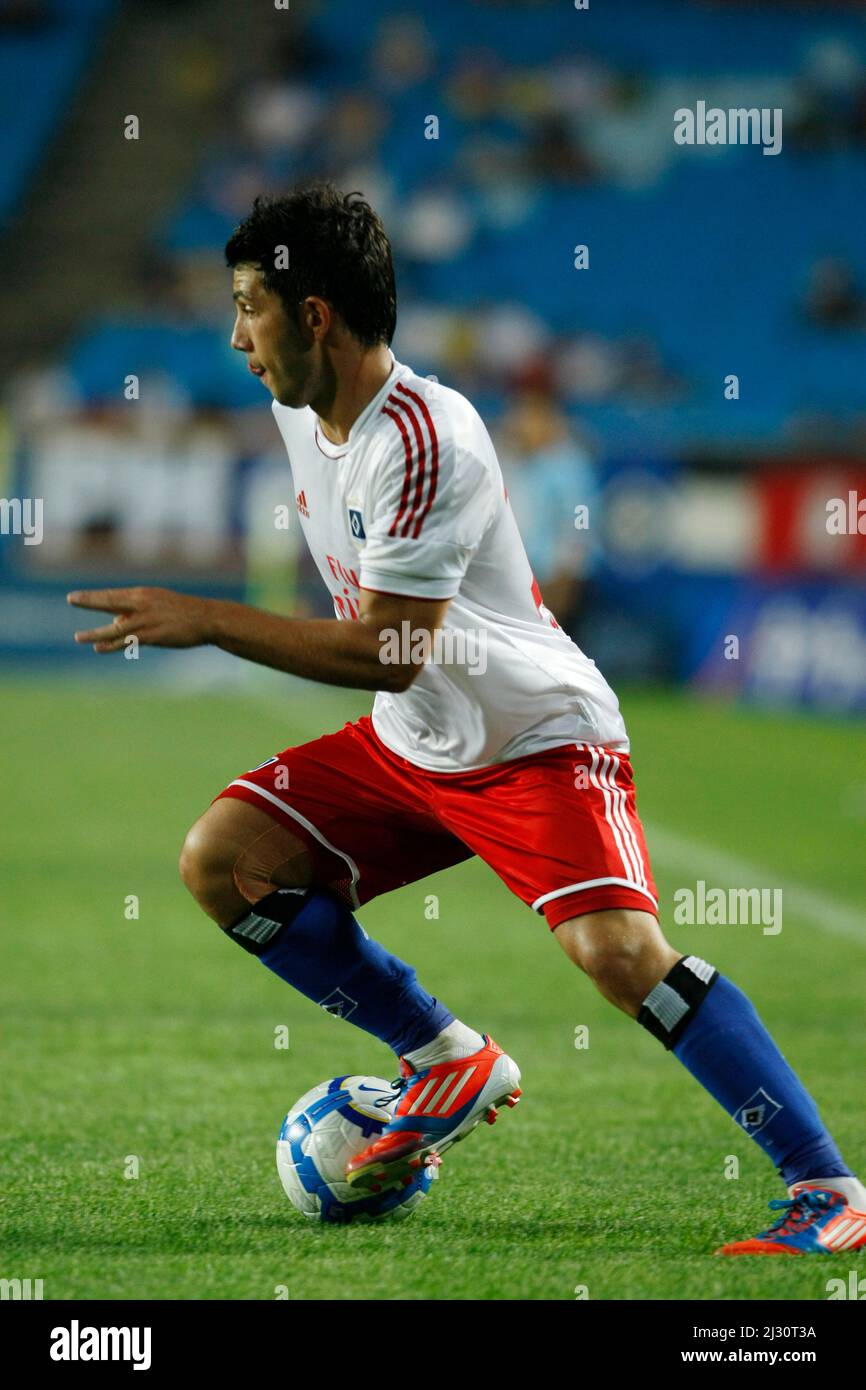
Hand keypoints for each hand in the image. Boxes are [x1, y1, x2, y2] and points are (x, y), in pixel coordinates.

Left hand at [67, 586, 215, 651]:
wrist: (206, 619)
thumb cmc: (182, 612)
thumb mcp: (157, 606)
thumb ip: (134, 613)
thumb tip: (115, 622)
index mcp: (142, 594)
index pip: (112, 595)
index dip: (92, 597)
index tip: (75, 597)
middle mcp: (142, 604)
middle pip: (110, 602)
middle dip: (89, 602)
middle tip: (71, 599)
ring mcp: (147, 620)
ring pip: (116, 627)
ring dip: (95, 633)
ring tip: (78, 637)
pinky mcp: (154, 635)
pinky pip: (129, 641)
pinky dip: (113, 644)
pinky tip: (99, 648)